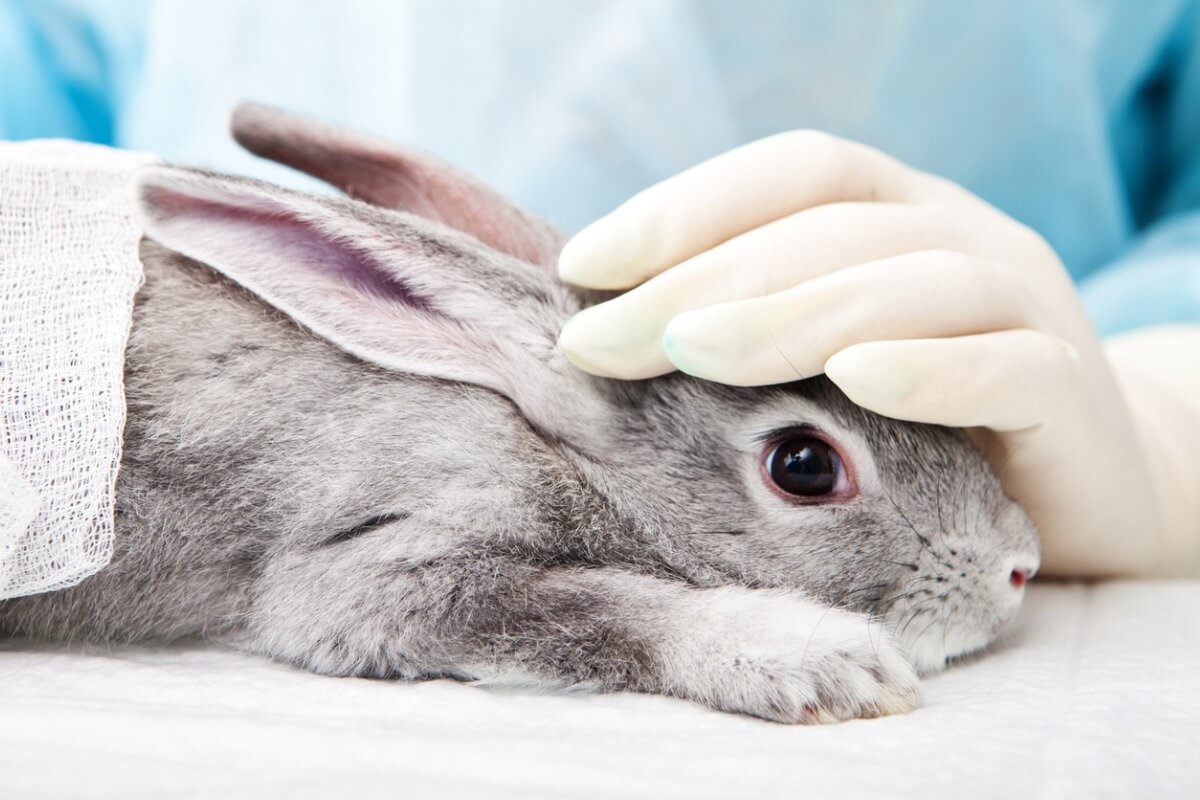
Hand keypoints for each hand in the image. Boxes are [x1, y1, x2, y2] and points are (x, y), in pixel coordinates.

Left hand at [556, 131, 1198, 577]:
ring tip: (688, 353)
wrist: (1085, 483)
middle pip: (827, 230)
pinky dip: (931, 371)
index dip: (685, 208)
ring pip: (910, 285)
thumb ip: (754, 326)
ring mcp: (1026, 305)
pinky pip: (1008, 368)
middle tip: (599, 341)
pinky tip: (856, 382)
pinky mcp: (1069, 392)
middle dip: (697, 282)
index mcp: (898, 212)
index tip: (582, 267)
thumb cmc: (926, 421)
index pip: (792, 173)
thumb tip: (613, 324)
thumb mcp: (832, 357)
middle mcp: (962, 238)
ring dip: (789, 317)